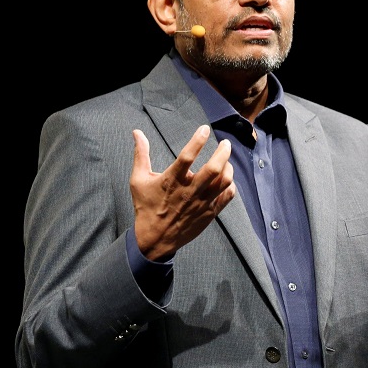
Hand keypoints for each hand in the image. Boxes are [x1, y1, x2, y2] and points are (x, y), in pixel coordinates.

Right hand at [130, 125, 235, 260]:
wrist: (155, 238)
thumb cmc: (146, 207)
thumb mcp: (138, 180)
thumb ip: (140, 155)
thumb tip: (137, 132)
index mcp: (172, 180)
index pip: (187, 156)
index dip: (198, 140)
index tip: (204, 129)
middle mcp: (189, 190)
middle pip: (213, 168)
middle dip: (223, 152)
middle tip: (226, 143)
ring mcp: (202, 203)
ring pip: (224, 182)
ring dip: (229, 168)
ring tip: (226, 161)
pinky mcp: (209, 213)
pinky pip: (227, 197)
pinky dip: (230, 186)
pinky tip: (227, 180)